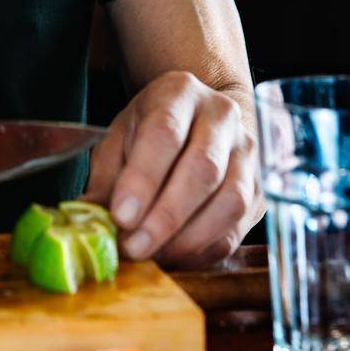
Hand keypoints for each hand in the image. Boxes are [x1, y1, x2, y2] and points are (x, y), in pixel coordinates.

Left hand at [83, 70, 259, 267]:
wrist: (201, 120)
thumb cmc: (152, 130)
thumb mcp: (120, 138)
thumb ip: (106, 178)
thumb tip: (89, 220)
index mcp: (179, 92)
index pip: (165, 132)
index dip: (143, 178)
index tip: (120, 215)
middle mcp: (222, 117)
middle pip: (202, 168)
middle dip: (166, 216)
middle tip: (134, 247)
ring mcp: (248, 153)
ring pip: (230, 200)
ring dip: (189, 238)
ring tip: (154, 256)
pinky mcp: (260, 190)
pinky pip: (238, 227)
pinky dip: (206, 249)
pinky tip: (177, 257)